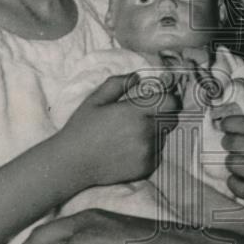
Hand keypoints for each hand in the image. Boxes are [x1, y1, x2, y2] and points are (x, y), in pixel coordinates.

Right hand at [60, 73, 178, 186]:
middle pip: (171, 119)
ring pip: (163, 137)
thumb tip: (138, 76)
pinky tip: (129, 149)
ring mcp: (148, 152)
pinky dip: (149, 150)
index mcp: (135, 112)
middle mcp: (146, 132)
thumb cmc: (82, 128)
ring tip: (131, 135)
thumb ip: (118, 83)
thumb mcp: (95, 99)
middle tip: (143, 117)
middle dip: (161, 115)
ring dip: (154, 133)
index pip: (171, 102)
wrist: (73, 163)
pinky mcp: (147, 167)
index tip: (158, 99)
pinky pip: (157, 153)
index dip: (167, 98)